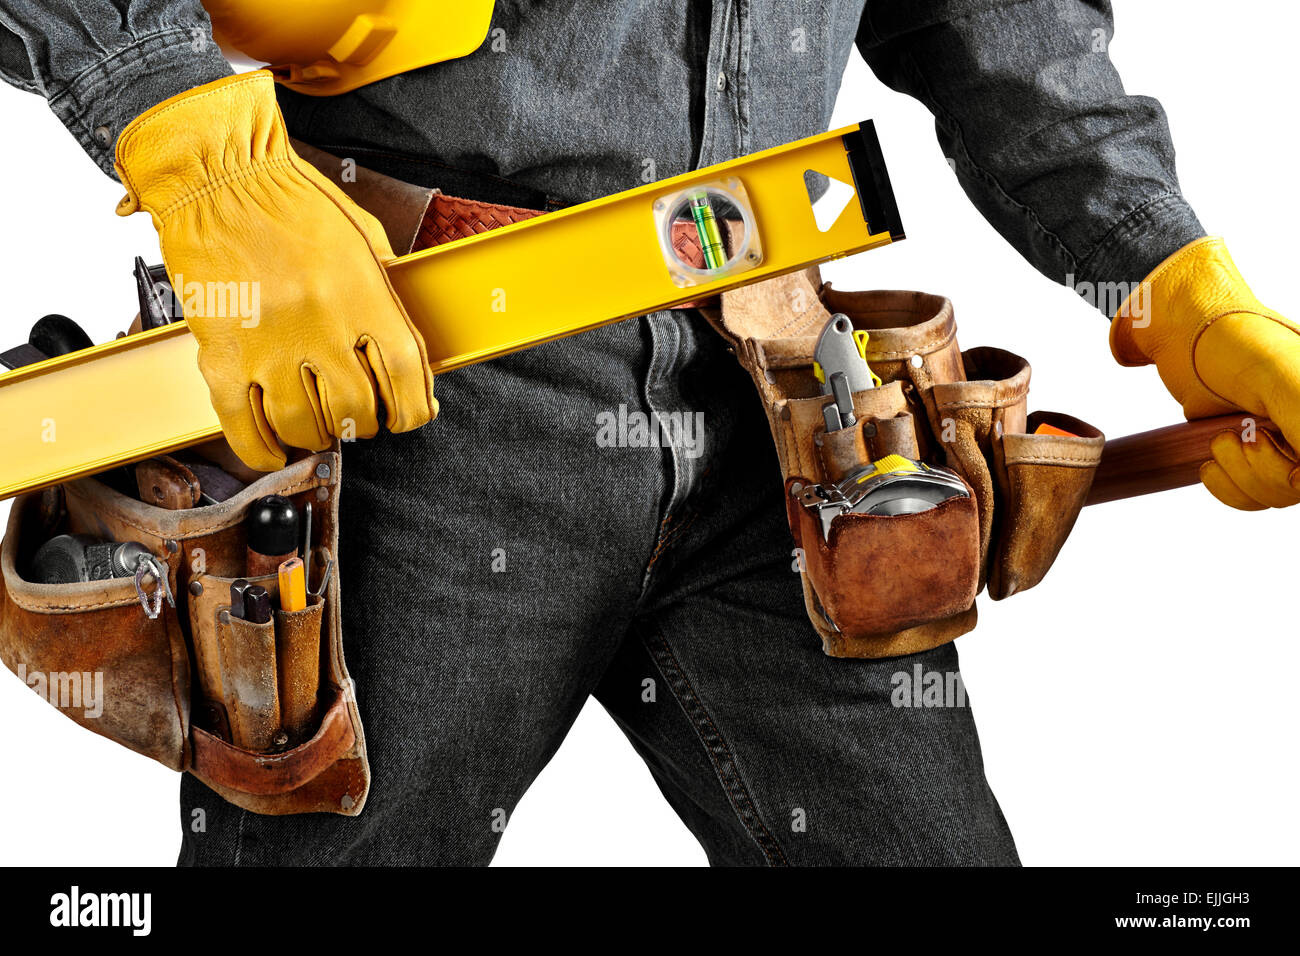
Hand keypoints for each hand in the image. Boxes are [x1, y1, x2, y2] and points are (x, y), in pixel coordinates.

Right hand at [114, 71, 435, 471]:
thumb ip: (387, 296)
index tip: (409, 414)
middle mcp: (318, 327)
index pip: (406, 378)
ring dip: (318, 435)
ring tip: (319, 422)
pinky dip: (261, 450)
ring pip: (303, 427)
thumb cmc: (291, 202)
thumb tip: (408, 352)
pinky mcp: (219, 354)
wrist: (216, 176)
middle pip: (357, 411)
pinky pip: (242, 426)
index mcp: (362, 297)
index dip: (414, 409)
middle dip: (365, 422)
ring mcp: (267, 346)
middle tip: (359, 414)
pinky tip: (275, 448)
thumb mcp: (364, 240)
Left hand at [1111, 237, 1299, 509]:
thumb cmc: (1230, 335)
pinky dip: (1228, 487)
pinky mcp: (1249, 448)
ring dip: (1240, 476)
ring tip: (1220, 438)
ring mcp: (1282, 438)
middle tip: (1234, 432)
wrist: (1179, 326)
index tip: (1263, 439)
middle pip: (1297, 487)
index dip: (1294, 473)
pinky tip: (1211, 465)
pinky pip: (1251, 492)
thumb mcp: (1276, 371)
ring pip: (1276, 494)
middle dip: (1260, 469)